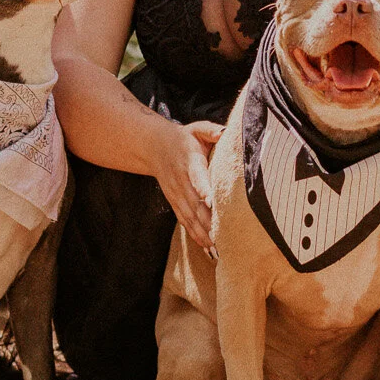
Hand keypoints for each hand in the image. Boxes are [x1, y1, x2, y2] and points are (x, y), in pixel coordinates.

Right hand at [154, 119, 222, 256]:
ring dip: (204, 234)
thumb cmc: (184, 138)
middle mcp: (181, 181)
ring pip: (190, 217)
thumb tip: (225, 133)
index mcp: (189, 162)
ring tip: (218, 250)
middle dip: (209, 222)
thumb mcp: (197, 129)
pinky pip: (185, 221)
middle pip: (195, 204)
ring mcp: (176, 194)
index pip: (197, 177)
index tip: (211, 201)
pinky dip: (195, 235)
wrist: (154, 147)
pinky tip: (207, 248)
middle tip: (224, 238)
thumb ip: (211, 130)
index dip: (203, 189)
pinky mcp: (174, 202)